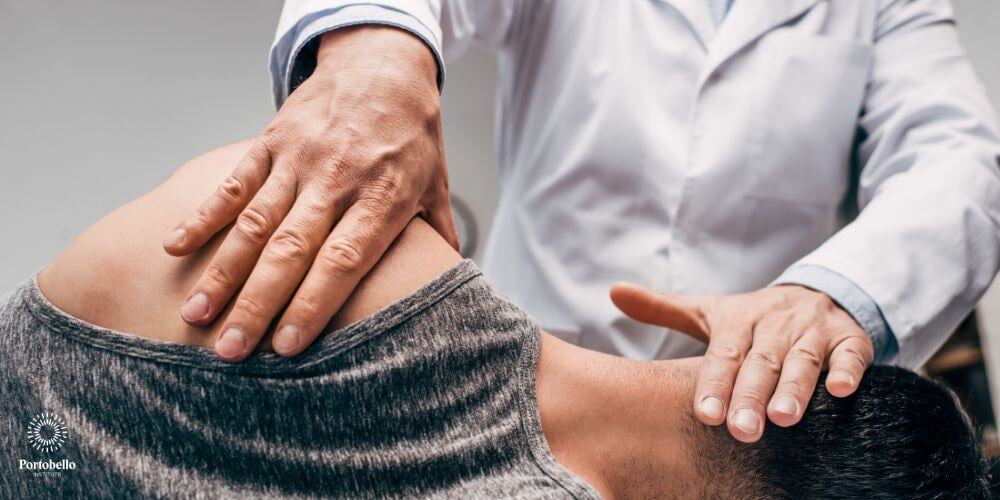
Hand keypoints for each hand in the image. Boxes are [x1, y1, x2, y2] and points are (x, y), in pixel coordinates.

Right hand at [162, 26, 457, 360]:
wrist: (383, 64)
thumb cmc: (412, 133)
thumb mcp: (435, 184)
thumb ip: (436, 236)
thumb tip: (452, 287)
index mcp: (382, 198)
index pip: (343, 260)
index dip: (313, 304)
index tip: (286, 347)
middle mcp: (337, 181)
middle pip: (291, 251)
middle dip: (257, 305)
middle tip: (228, 350)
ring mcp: (300, 160)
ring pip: (254, 223)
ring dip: (223, 273)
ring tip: (196, 316)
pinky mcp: (272, 142)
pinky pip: (234, 183)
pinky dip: (203, 214)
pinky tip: (176, 246)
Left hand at [610, 283, 873, 442]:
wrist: (818, 295)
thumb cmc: (754, 320)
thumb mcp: (710, 311)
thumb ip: (663, 308)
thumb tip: (614, 291)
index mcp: (739, 319)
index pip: (723, 354)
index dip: (714, 384)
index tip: (706, 415)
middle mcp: (775, 324)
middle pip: (761, 362)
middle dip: (751, 396)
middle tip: (742, 431)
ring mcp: (814, 330)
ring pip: (802, 361)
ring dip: (795, 388)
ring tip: (784, 418)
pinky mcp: (850, 338)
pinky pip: (851, 354)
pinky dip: (848, 371)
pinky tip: (841, 392)